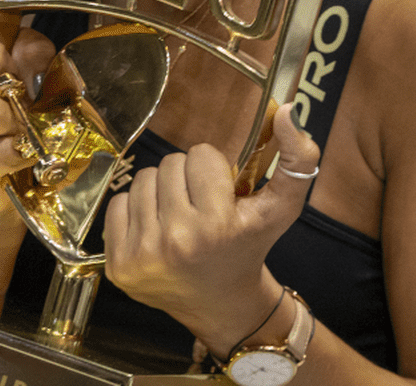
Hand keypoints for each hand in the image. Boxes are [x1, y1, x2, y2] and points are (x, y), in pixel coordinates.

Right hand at [0, 32, 54, 218]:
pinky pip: (2, 152)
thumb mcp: (16, 74)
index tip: (7, 87)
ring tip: (11, 135)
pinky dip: (21, 153)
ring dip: (14, 124)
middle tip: (8, 112)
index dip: (8, 67)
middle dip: (2, 92)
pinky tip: (18, 155)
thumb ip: (28, 52)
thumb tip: (39, 56)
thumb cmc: (3, 123)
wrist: (6, 186)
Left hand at [103, 103, 320, 348]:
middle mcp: (177, 241)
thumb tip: (289, 110)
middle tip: (199, 206)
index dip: (213, 171)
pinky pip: (117, 203)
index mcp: (217, 226)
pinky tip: (156, 231)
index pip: (200, 154)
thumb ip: (298, 158)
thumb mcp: (282, 208)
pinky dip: (136, 211)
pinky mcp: (118, 264)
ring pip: (142, 179)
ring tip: (179, 217)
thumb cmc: (249, 248)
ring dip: (161, 192)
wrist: (221, 304)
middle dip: (187, 179)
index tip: (220, 194)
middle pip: (169, 164)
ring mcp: (143, 255)